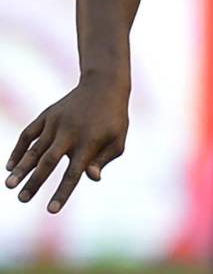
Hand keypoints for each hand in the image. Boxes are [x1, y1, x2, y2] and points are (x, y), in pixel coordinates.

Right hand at [5, 79, 129, 212]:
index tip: (51, 210)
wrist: (104, 86)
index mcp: (89, 143)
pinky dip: (18, 149)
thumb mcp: (117, 140)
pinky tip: (10, 165)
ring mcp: (56, 123)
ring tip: (9, 185)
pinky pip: (28, 134)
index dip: (62, 192)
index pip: (73, 174)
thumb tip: (92, 178)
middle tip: (22, 199)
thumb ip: (103, 160)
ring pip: (34, 149)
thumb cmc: (113, 119)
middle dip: (34, 182)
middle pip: (49, 162)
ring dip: (21, 168)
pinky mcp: (47, 115)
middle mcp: (70, 134)